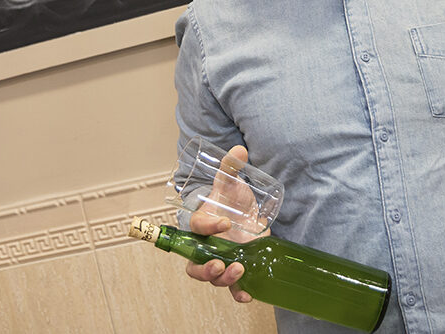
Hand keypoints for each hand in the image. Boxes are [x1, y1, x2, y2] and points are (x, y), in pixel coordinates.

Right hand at [183, 145, 265, 303]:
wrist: (241, 212)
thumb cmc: (230, 199)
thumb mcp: (230, 183)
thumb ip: (231, 167)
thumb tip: (240, 149)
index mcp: (201, 222)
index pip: (198, 227)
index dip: (208, 227)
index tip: (224, 223)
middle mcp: (206, 246)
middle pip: (195, 264)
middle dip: (205, 268)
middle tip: (219, 263)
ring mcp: (220, 259)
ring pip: (212, 277)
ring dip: (223, 279)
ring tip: (239, 271)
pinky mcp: (236, 268)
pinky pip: (232, 287)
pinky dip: (239, 293)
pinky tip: (249, 295)